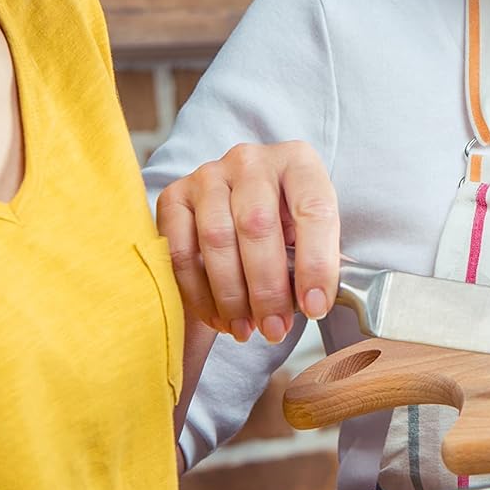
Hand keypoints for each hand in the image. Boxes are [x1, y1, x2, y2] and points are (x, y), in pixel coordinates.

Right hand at [156, 142, 338, 344]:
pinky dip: (199, 293)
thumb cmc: (282, 228)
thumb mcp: (309, 234)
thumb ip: (316, 260)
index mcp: (297, 162)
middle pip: (257, 224)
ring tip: (246, 329)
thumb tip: (315, 304)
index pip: (313, 208)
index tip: (315, 307)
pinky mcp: (173, 196)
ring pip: (216, 238)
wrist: (235, 211)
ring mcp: (208, 175)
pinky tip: (218, 317)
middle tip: (275, 329)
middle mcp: (251, 161)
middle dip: (267, 288)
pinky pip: (181, 251)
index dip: (316, 263)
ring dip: (232, 296)